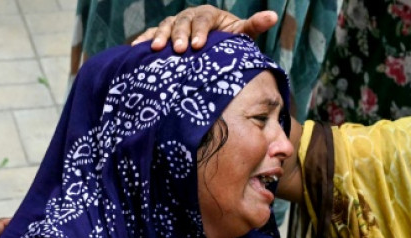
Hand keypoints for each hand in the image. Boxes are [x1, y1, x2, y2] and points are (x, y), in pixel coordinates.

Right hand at [131, 6, 278, 52]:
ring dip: (161, 36)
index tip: (198, 46)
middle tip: (178, 50)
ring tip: (158, 50)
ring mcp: (175, 23)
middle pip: (182, 21)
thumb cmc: (228, 42)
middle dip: (180, 35)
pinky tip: (137, 48)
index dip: (200, 31)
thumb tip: (273, 16)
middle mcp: (190, 16)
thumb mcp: (241, 34)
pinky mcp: (163, 33)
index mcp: (209, 15)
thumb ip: (254, 26)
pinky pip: (152, 33)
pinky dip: (145, 39)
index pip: (203, 19)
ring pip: (166, 25)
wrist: (213, 47)